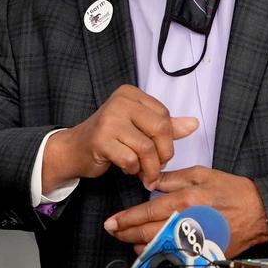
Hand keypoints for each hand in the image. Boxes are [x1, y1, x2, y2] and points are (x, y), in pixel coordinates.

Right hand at [42, 85, 197, 191]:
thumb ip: (165, 126)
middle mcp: (120, 102)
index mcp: (130, 94)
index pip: (164, 116)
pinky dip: (132, 170)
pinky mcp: (101, 139)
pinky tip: (126, 169)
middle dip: (163, 155)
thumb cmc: (108, 138)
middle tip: (156, 167)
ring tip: (142, 173)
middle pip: (160, 129)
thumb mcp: (137, 127)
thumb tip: (194, 124)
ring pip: (147, 148)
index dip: (167, 139)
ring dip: (149, 167)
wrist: (73, 149)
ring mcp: (109, 120)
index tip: (159, 152)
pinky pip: (130, 160)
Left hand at [102, 166, 267, 256]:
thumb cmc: (232, 191)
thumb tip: (150, 182)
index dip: (126, 219)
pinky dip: (160, 254)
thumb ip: (172, 178)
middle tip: (113, 231)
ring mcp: (195, 240)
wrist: (259, 211)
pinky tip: (152, 250)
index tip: (111, 222)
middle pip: (147, 233)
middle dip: (126, 234)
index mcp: (185, 201)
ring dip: (140, 246)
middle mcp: (187, 222)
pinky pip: (174, 257)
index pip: (146, 212)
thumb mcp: (201, 174)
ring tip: (129, 240)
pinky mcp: (203, 253)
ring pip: (158, 249)